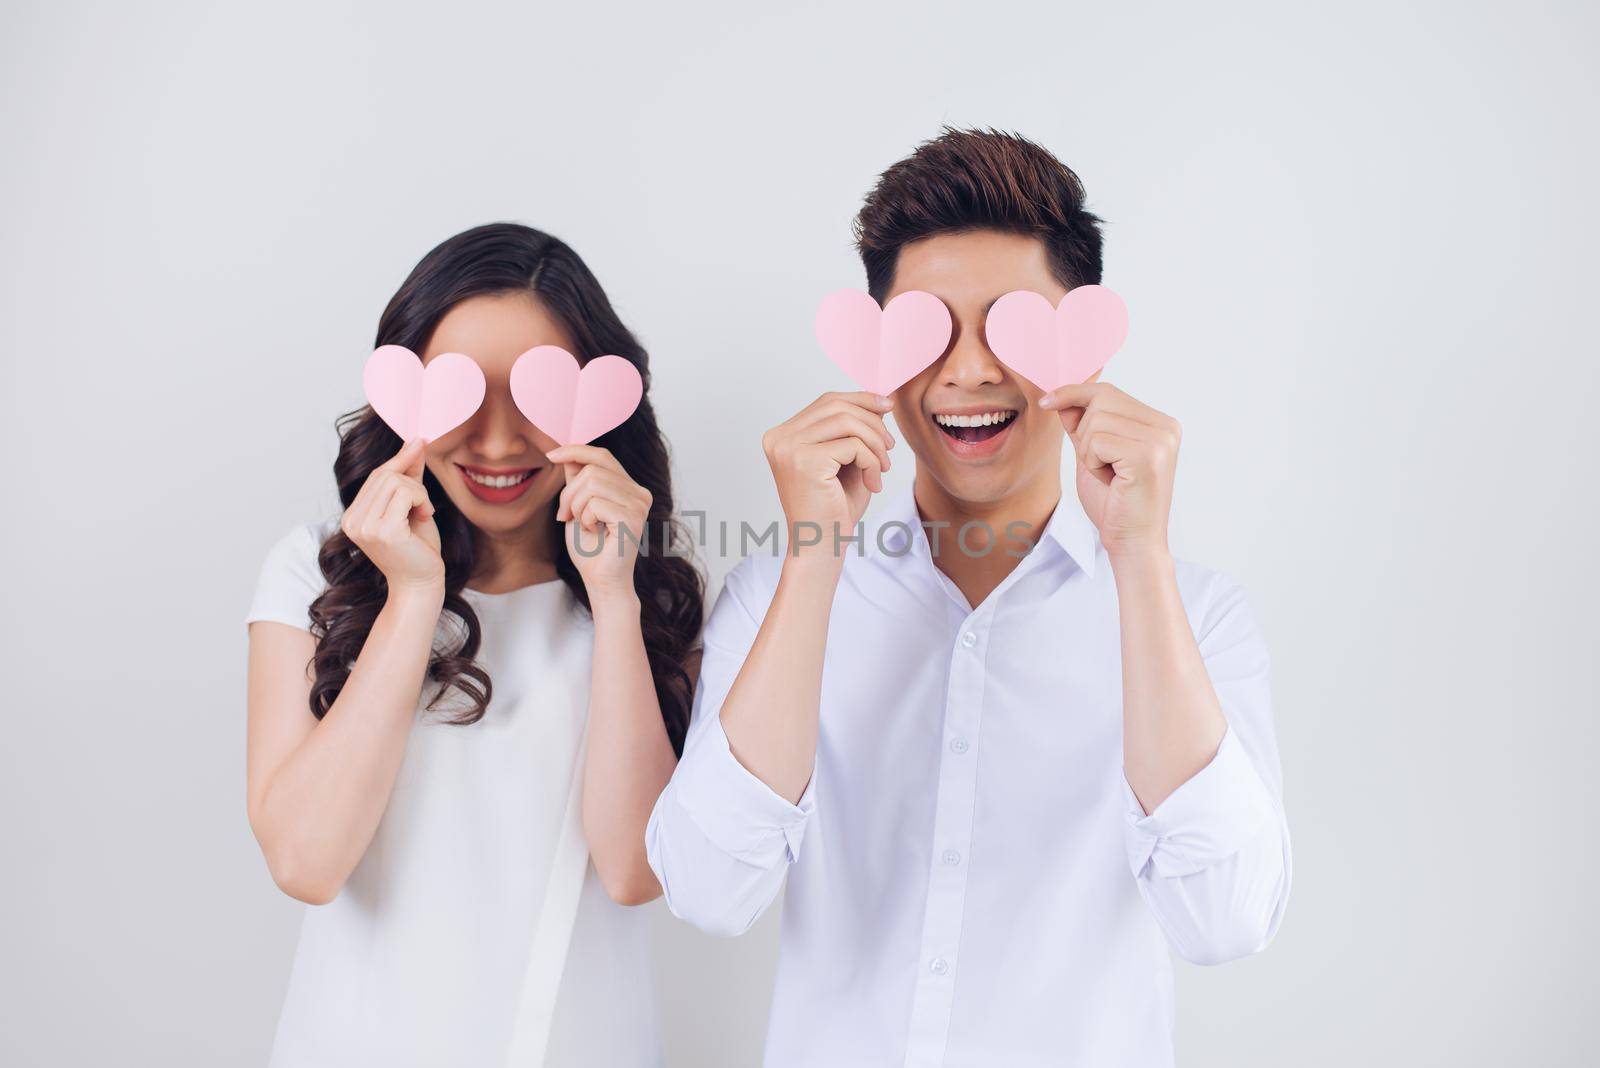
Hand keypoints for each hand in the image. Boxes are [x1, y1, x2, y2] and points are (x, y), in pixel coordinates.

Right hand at [340, 438, 443, 595]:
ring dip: (419, 493)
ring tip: (423, 514)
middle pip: (385, 475)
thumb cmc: (418, 549)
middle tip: (424, 506)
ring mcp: (364, 526)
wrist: (421, 583)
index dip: (399, 458)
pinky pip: (405, 492)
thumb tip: (416, 442)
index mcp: (352, 517)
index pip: (375, 476)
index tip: (420, 441)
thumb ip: (410, 477)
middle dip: (413, 483)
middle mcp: (352, 521)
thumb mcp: (412, 507)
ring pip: (396, 482)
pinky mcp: (382, 530)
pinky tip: (425, 517)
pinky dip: (422, 500)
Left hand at [550, 444, 651, 602]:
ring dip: (576, 506)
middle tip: (565, 515)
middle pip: (592, 470)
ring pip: (591, 484)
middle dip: (569, 492)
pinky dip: (585, 518)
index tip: (551, 454)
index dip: (575, 450)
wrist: (601, 580)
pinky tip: (594, 532)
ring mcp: (639, 504)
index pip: (602, 456)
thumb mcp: (577, 506)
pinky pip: (595, 504)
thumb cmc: (589, 547)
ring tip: (582, 524)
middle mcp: (640, 492)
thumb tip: (569, 453)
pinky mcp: (633, 518)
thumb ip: (577, 480)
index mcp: (630, 487)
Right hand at [760, 392, 894, 559]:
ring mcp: (788, 448)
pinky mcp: (804, 462)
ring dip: (875, 444)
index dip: (861, 399)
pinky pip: (853, 445)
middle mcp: (779, 438)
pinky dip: (872, 461)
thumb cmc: (834, 508)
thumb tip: (877, 399)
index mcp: (783, 435)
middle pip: (837, 406)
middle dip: (872, 422)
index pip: (827, 401)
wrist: (822, 546)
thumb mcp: (847, 459)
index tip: (887, 407)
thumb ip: (854, 429)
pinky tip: (873, 482)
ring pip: (848, 422)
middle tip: (890, 448)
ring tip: (882, 468)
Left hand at [1040, 382, 1178, 560]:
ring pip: (1096, 421)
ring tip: (1108, 475)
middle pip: (1101, 399)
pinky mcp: (1148, 455)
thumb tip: (1062, 395)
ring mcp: (1161, 439)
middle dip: (1084, 433)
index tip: (1047, 401)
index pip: (1108, 392)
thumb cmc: (1114, 503)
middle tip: (1099, 463)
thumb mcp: (1092, 455)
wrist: (1132, 542)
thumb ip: (1082, 425)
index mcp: (1159, 423)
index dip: (1074, 393)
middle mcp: (1166, 426)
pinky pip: (1098, 441)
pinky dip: (1093, 463)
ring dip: (1089, 452)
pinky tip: (1111, 481)